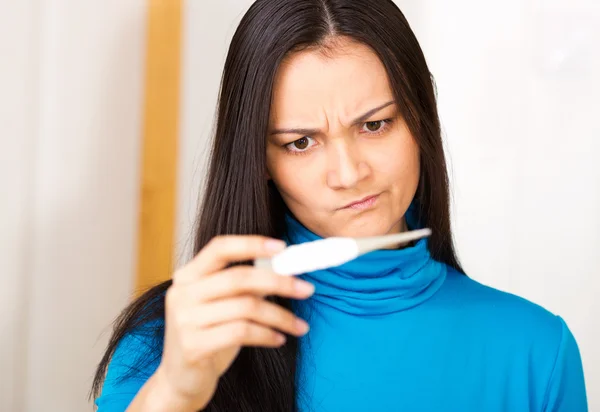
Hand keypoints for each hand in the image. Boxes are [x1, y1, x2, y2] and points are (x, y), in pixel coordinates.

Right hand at [156, 236, 313, 410]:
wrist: (181, 380)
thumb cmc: (209, 336)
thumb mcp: (224, 306)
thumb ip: (246, 285)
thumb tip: (283, 267)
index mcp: (188, 275)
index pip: (219, 248)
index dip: (251, 244)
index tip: (283, 247)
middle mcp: (182, 293)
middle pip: (239, 278)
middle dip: (279, 283)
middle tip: (307, 290)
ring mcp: (184, 320)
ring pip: (246, 307)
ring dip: (280, 316)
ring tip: (299, 326)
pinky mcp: (192, 346)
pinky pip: (241, 332)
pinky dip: (267, 335)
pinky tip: (279, 339)